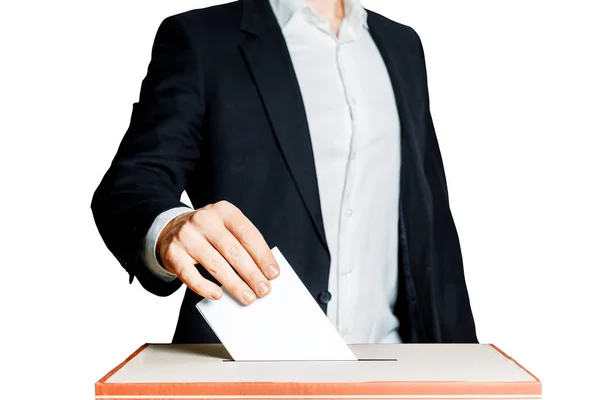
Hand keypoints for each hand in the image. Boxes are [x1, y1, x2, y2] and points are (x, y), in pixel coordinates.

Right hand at [156, 201, 279, 303]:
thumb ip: (243, 244)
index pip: (248, 235)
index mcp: (224, 211)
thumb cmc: (208, 232)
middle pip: (233, 251)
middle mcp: (204, 220)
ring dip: (234, 284)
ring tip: (247, 297)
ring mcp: (187, 236)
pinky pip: (190, 274)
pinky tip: (218, 295)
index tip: (273, 273)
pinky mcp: (173, 253)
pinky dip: (205, 287)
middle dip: (251, 273)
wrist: (170, 229)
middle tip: (264, 289)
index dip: (262, 256)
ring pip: (214, 264)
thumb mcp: (226, 227)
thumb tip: (264, 272)